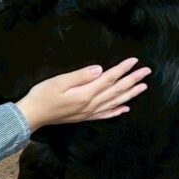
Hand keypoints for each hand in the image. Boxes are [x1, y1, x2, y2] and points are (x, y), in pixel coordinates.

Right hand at [16, 58, 149, 131]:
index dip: (122, 69)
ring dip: (130, 94)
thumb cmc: (42, 96)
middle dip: (132, 80)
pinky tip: (125, 108)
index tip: (134, 61)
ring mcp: (88, 112)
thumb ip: (80, 76)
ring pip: (114, 102)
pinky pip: (105, 114)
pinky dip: (117, 111)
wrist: (32, 115)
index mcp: (85, 94)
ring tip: (143, 87)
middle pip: (116, 90)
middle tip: (146, 72)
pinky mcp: (84, 117)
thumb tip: (99, 69)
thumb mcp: (58, 82)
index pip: (108, 79)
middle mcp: (90, 104)